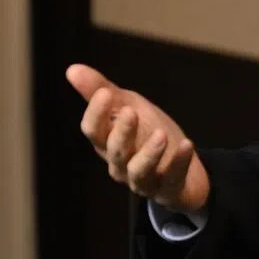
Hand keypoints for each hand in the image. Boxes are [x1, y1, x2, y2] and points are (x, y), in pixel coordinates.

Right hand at [67, 63, 210, 212]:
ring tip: (161, 134)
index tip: (104, 93)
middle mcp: (120, 164)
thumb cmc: (147, 132)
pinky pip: (171, 179)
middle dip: (121, 132)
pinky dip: (179, 163)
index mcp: (107, 142)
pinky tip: (187, 145)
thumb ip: (102, 91)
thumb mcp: (128, 106)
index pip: (93, 131)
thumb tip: (71, 69)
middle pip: (114, 151)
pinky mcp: (168, 189)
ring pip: (139, 171)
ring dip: (149, 153)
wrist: (182, 163)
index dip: (96, 113)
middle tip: (130, 112)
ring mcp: (143, 180)